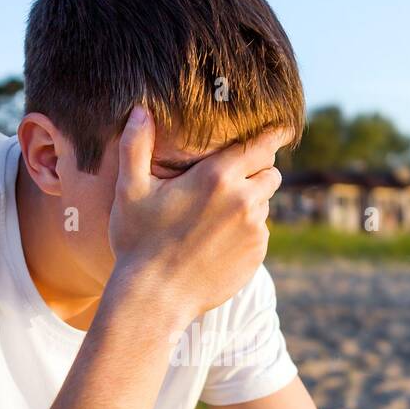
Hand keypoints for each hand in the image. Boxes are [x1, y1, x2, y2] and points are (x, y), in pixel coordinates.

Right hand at [108, 105, 287, 319]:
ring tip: (216, 216)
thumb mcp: (130, 191)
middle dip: (257, 172)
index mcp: (218, 176)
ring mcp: (254, 231)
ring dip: (250, 203)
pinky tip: (217, 242)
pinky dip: (246, 232)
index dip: (272, 135)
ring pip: (264, 204)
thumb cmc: (138, 242)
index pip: (263, 144)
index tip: (279, 129)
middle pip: (271, 173)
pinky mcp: (256, 256)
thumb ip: (136, 146)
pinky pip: (260, 234)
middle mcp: (244, 201)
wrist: (154, 299)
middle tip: (231, 180)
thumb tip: (141, 110)